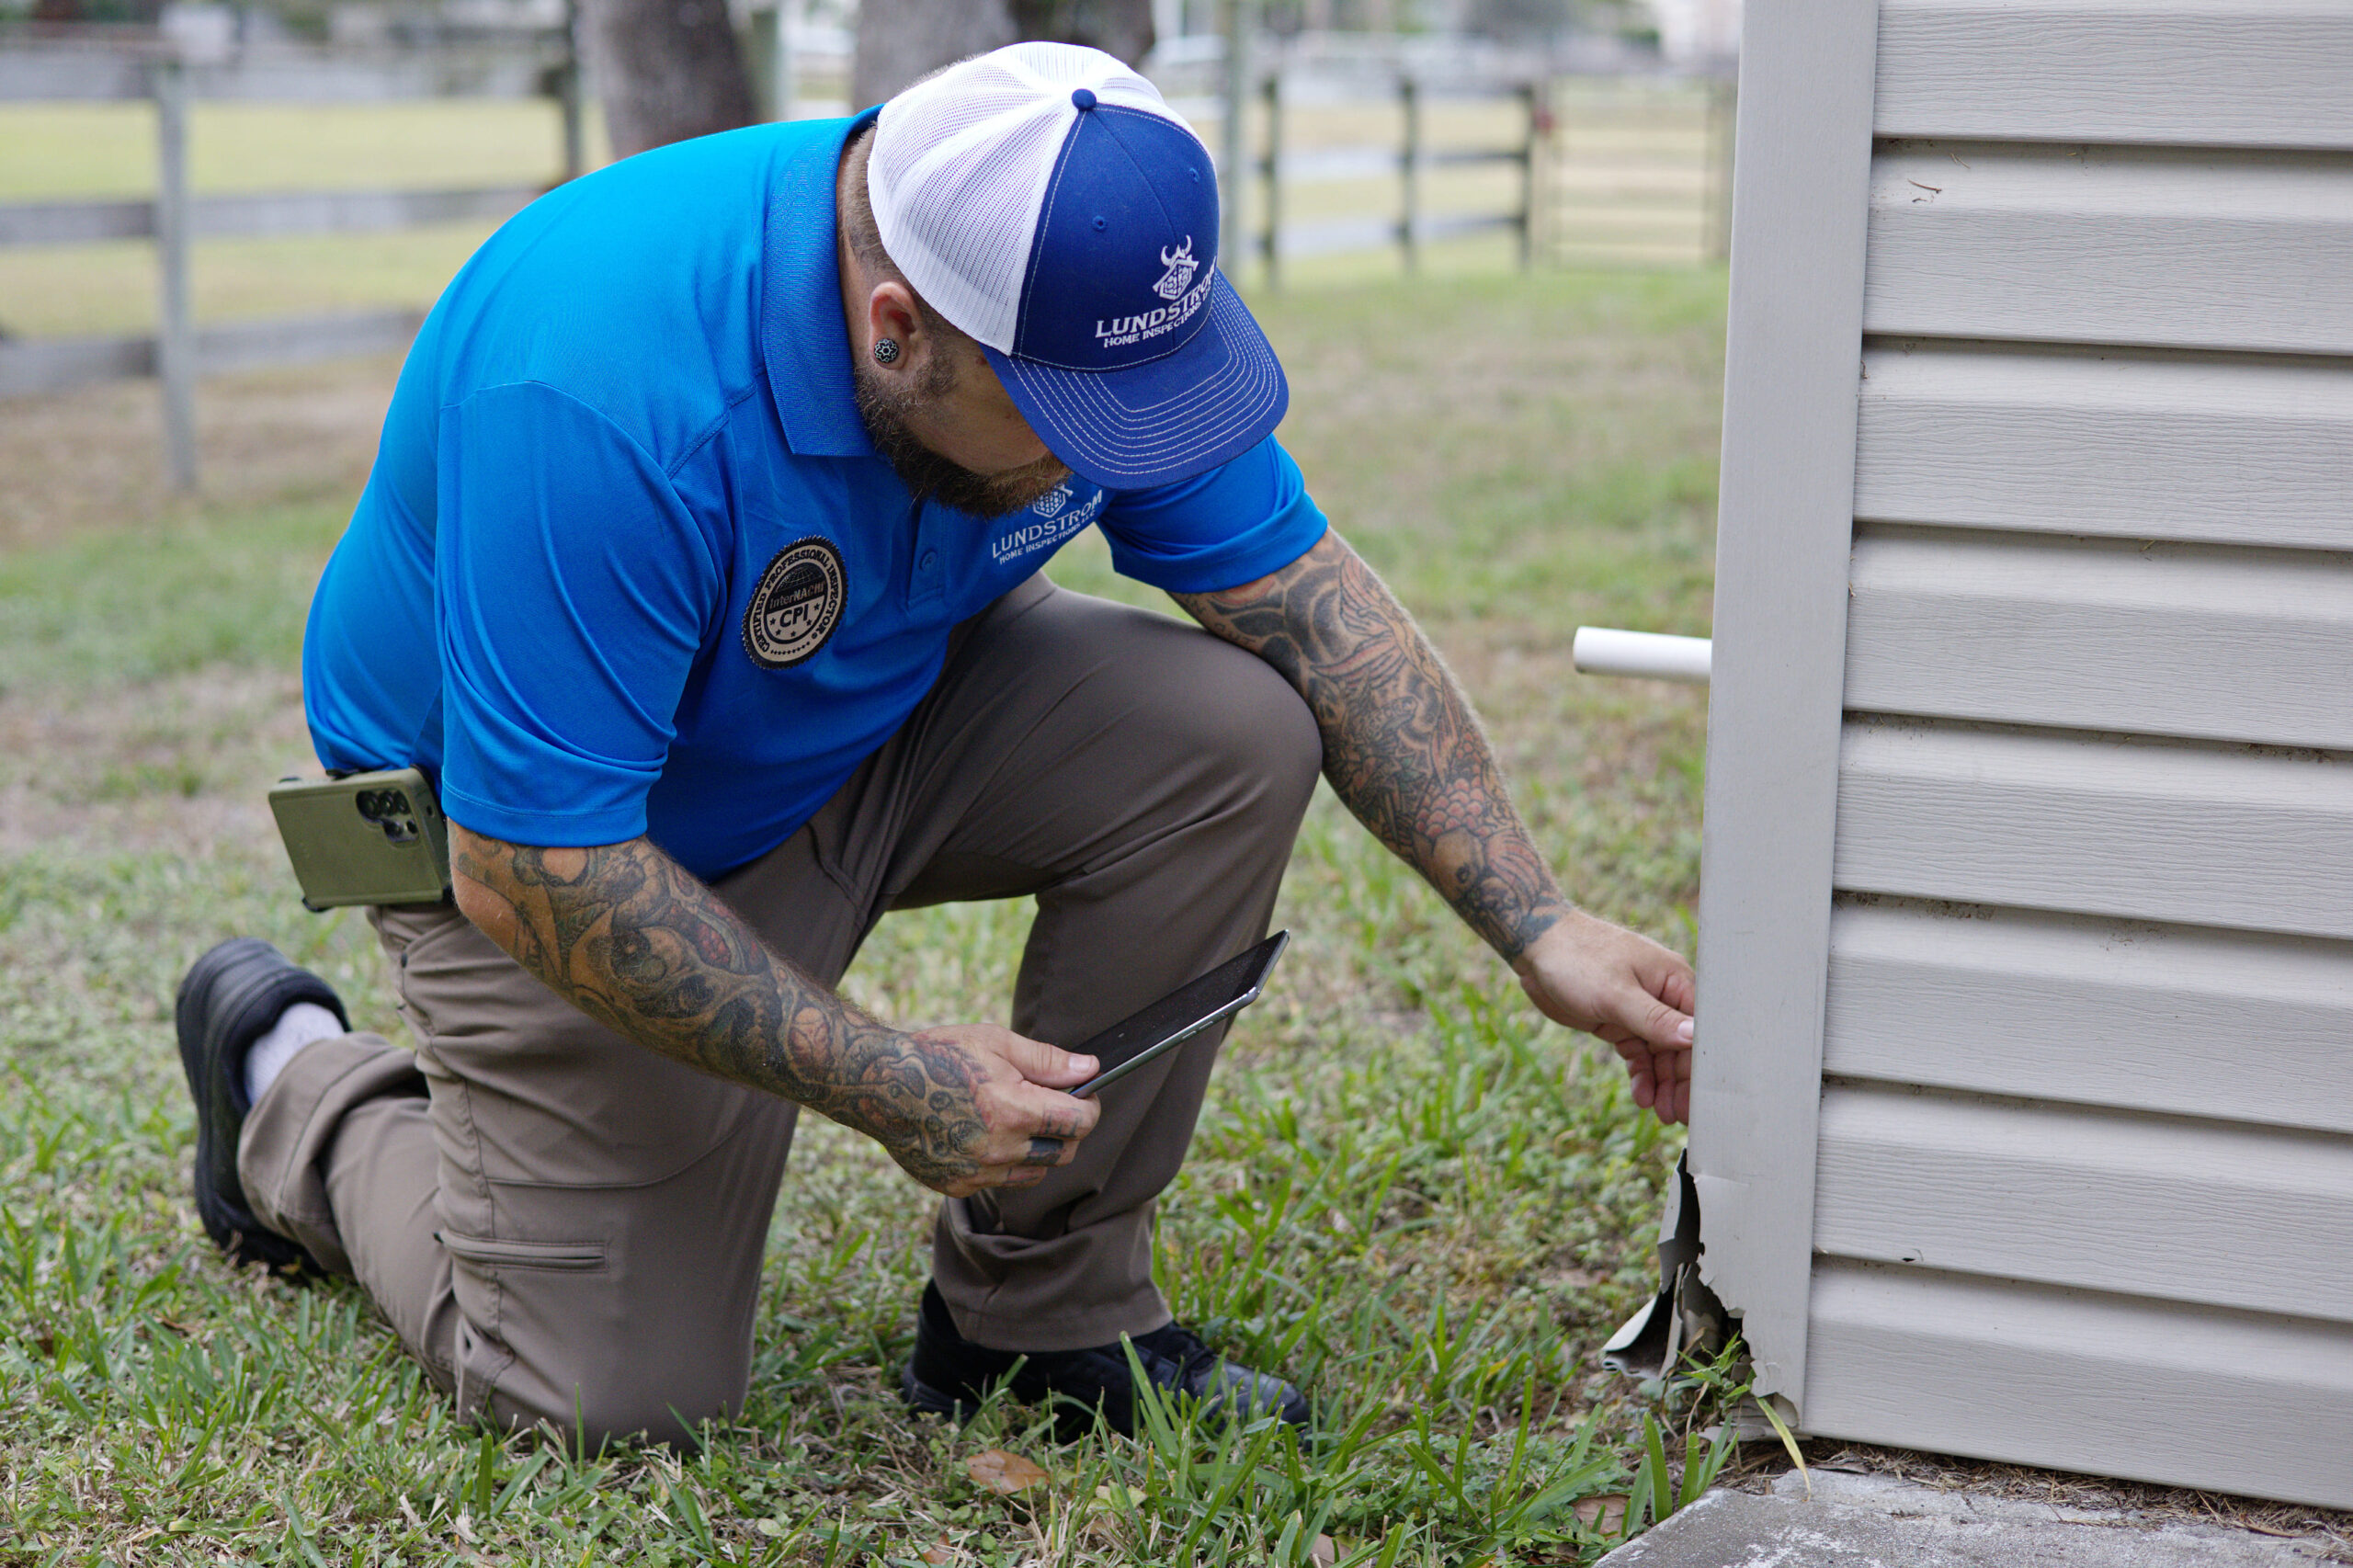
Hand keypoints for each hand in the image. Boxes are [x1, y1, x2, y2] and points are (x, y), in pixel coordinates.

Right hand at [866, 1023, 1101, 1197]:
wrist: (877, 1084)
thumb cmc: (938, 1055)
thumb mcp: (995, 1042)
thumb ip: (1047, 1061)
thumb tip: (1090, 1069)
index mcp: (1013, 1110)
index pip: (1079, 1122)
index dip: (1089, 1106)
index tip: (1084, 1095)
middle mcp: (998, 1149)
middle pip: (1064, 1153)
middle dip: (1067, 1129)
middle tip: (1052, 1105)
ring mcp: (977, 1172)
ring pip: (1036, 1172)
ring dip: (1038, 1149)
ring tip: (1017, 1118)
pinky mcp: (957, 1185)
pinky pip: (1000, 1181)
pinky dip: (1004, 1162)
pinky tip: (985, 1134)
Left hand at [1510, 910, 1696, 1123]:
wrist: (1536, 947)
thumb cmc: (1577, 958)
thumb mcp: (1616, 993)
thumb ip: (1655, 1019)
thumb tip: (1694, 1037)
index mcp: (1674, 980)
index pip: (1699, 1028)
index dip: (1700, 1063)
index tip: (1700, 1097)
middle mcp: (1663, 996)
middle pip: (1682, 1046)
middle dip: (1681, 1081)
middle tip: (1677, 1115)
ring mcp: (1641, 1010)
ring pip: (1660, 1055)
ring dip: (1662, 1083)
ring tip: (1660, 1113)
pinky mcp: (1620, 1022)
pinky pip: (1639, 1054)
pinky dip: (1642, 1075)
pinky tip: (1642, 1096)